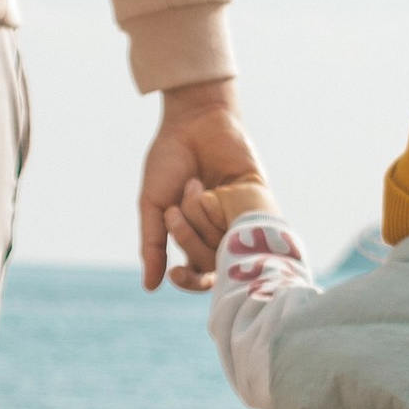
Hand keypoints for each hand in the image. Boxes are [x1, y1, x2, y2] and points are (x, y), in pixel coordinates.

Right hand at [139, 83, 259, 291]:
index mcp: (197, 236)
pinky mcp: (258, 200)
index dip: (190, 281)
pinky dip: (229, 214)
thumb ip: (153, 245)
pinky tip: (213, 194)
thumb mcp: (154, 204)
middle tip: (175, 211)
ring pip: (228, 245)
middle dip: (189, 238)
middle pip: (213, 262)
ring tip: (194, 186)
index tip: (175, 274)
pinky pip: (250, 224)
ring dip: (203, 220)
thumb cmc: (170, 161)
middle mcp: (222, 231)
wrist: (193, 121)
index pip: (200, 275)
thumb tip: (150, 287)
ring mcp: (241, 218)